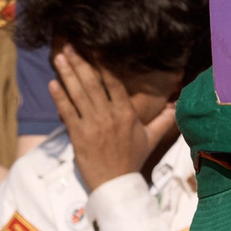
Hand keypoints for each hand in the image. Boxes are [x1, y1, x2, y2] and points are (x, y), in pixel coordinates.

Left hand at [53, 49, 159, 195]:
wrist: (116, 184)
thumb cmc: (132, 161)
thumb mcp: (151, 139)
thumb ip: (164, 120)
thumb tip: (177, 105)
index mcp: (126, 113)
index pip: (114, 82)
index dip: (103, 63)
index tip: (93, 48)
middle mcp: (109, 115)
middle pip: (92, 83)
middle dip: (80, 62)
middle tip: (69, 45)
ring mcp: (92, 125)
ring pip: (78, 94)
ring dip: (67, 74)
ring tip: (59, 57)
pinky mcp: (78, 136)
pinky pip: (67, 112)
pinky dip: (59, 97)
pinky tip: (53, 83)